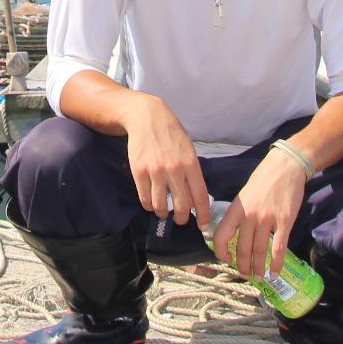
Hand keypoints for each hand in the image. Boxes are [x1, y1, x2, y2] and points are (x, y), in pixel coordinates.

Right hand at [122, 96, 209, 226]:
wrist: (147, 117)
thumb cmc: (171, 134)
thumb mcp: (188, 149)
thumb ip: (192, 172)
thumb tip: (195, 198)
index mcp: (191, 164)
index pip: (200, 196)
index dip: (203, 215)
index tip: (203, 226)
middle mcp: (174, 170)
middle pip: (181, 206)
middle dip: (181, 218)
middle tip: (180, 219)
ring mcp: (155, 171)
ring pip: (160, 206)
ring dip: (163, 213)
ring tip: (163, 212)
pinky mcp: (139, 171)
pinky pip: (144, 198)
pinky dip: (148, 205)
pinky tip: (150, 203)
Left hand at [211, 148, 306, 279]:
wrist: (285, 167)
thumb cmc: (263, 180)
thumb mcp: (243, 195)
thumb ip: (238, 214)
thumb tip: (232, 234)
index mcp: (236, 209)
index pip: (221, 235)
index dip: (221, 252)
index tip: (226, 260)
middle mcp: (249, 216)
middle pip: (242, 248)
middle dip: (242, 266)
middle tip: (244, 275)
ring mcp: (267, 219)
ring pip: (260, 251)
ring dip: (258, 268)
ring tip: (258, 277)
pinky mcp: (284, 221)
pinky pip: (279, 247)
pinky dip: (276, 264)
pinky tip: (275, 273)